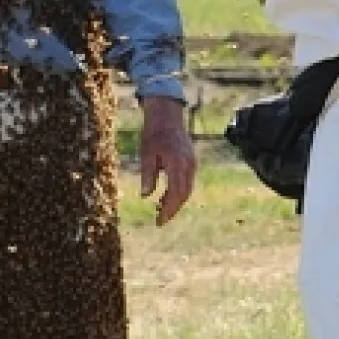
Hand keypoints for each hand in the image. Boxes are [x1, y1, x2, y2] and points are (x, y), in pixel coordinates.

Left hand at [138, 97, 197, 225]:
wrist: (167, 117)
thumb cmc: (153, 135)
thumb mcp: (146, 155)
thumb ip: (147, 175)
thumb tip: (145, 196)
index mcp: (177, 164)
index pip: (176, 193)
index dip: (168, 209)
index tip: (159, 221)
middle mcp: (189, 165)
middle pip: (184, 194)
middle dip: (172, 209)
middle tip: (159, 220)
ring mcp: (192, 163)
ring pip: (187, 190)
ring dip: (175, 201)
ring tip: (159, 209)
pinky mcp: (191, 162)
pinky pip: (186, 182)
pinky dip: (177, 192)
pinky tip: (164, 197)